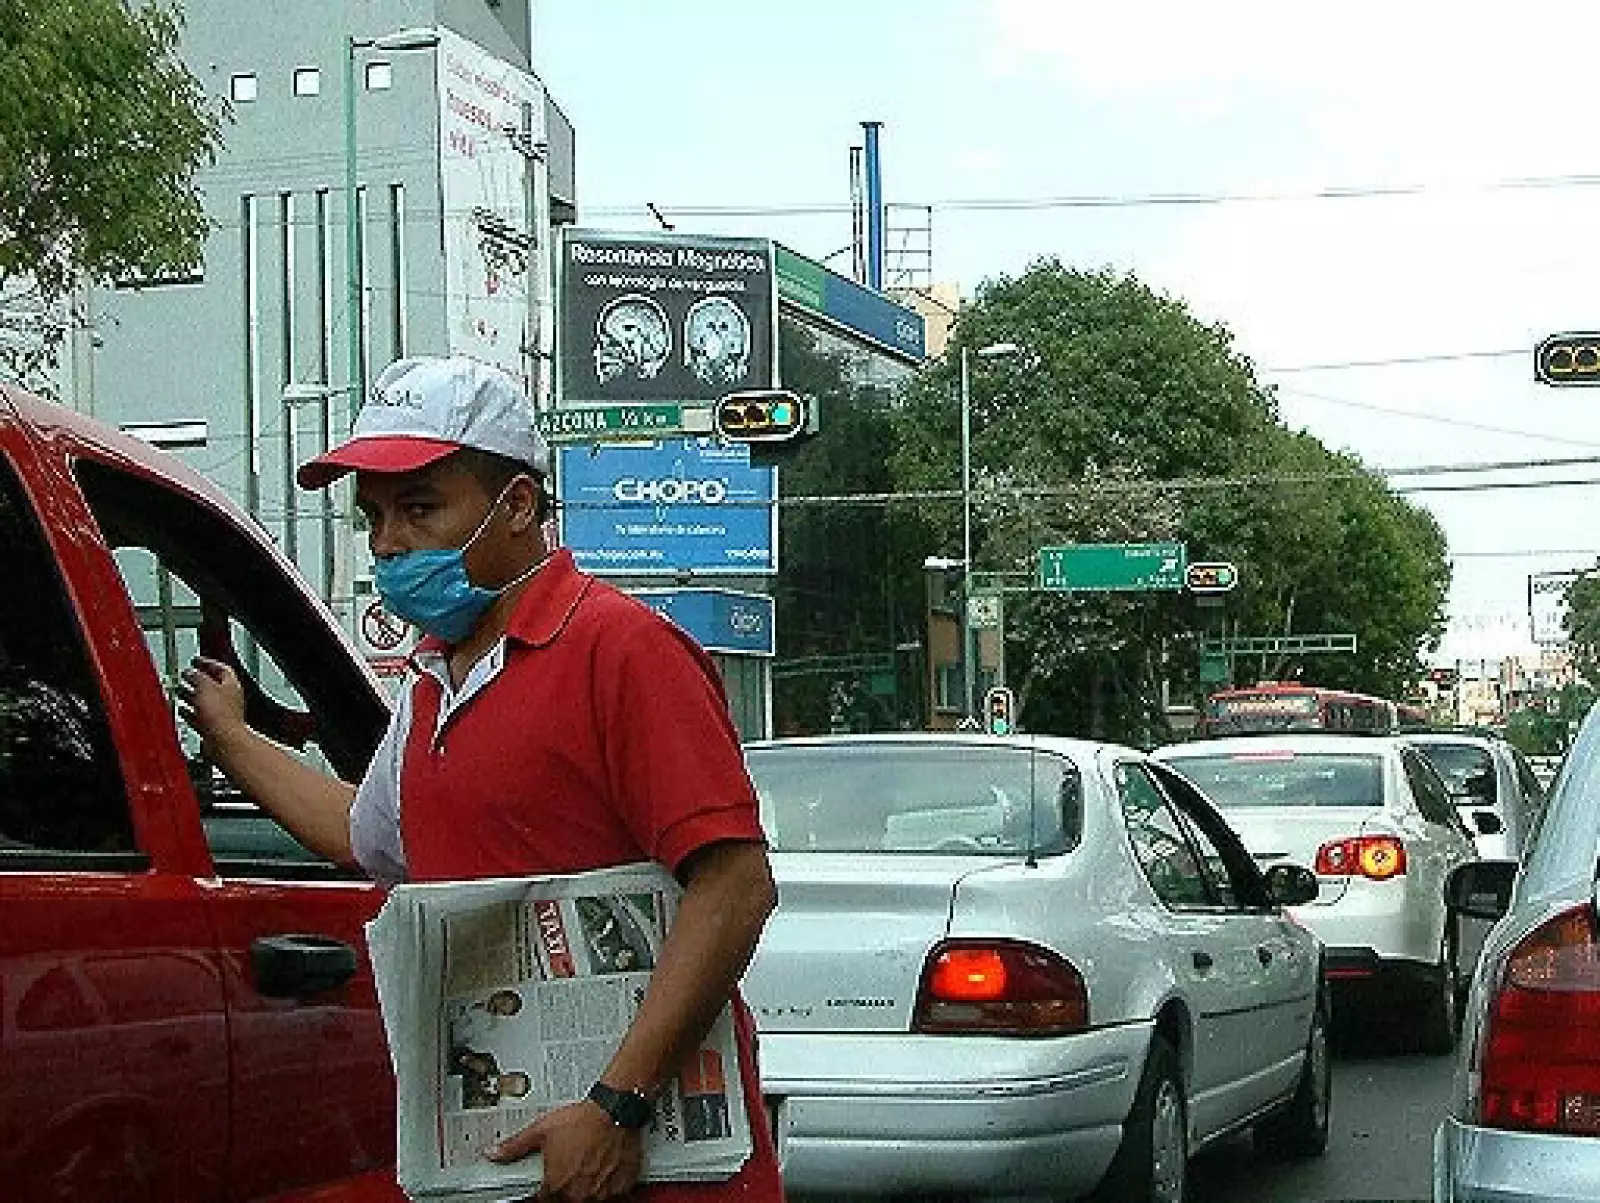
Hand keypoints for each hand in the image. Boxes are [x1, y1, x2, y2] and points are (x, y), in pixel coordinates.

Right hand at [174, 656, 248, 753]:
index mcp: (231, 685)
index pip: (221, 669)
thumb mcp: (204, 686)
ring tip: (179, 691)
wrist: (222, 741)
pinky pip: (199, 717)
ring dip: (191, 696)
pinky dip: (190, 713)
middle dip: (196, 680)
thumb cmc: (220, 714)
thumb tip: (191, 672)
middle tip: (185, 676)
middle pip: (212, 685)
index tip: (196, 661)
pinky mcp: (212, 728)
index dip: (207, 663)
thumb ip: (197, 676)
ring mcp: (221, 714)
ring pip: (204, 702)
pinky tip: (182, 711)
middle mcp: (228, 699)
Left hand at [487, 1100, 642, 1201]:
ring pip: (588, 1199)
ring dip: (586, 1187)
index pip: (542, 1201)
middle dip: (566, 1187)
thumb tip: (493, 1153)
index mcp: (556, 1184)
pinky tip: (604, 1168)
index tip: (548, 1182)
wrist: (615, 1110)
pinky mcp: (620, 1187)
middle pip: (566, 1200)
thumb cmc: (582, 1120)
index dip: (543, 1191)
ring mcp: (601, 1192)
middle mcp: (578, 1193)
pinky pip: (611, 1194)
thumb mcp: (541, 1130)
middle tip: (571, 1166)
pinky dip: (606, 1185)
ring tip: (588, 1164)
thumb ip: (515, 1146)